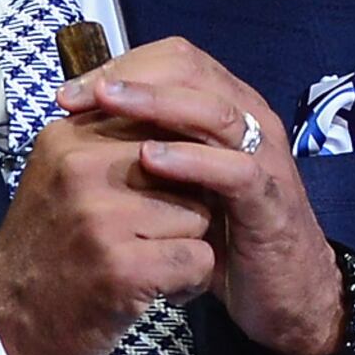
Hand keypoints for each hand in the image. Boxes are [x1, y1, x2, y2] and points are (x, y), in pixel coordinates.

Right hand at [0, 112, 226, 354]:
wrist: (6, 324)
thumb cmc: (48, 250)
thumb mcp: (63, 179)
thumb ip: (111, 144)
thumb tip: (183, 115)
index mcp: (68, 138)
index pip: (159, 121)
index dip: (177, 162)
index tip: (163, 192)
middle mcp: (82, 169)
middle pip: (187, 166)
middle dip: (185, 204)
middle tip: (159, 238)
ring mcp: (102, 219)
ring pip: (199, 213)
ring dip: (189, 246)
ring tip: (156, 265)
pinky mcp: (123, 268)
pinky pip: (198, 258)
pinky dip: (190, 282)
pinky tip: (162, 292)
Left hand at [54, 38, 350, 354]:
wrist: (284, 293)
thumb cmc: (225, 235)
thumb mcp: (181, 184)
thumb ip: (147, 151)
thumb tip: (81, 128)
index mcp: (227, 109)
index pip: (174, 61)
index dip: (120, 67)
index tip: (69, 93)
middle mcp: (250, 122)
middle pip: (192, 72)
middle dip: (130, 77)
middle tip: (81, 94)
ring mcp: (264, 158)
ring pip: (214, 110)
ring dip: (157, 102)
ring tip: (108, 102)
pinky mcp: (270, 200)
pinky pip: (234, 169)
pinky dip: (192, 159)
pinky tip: (150, 158)